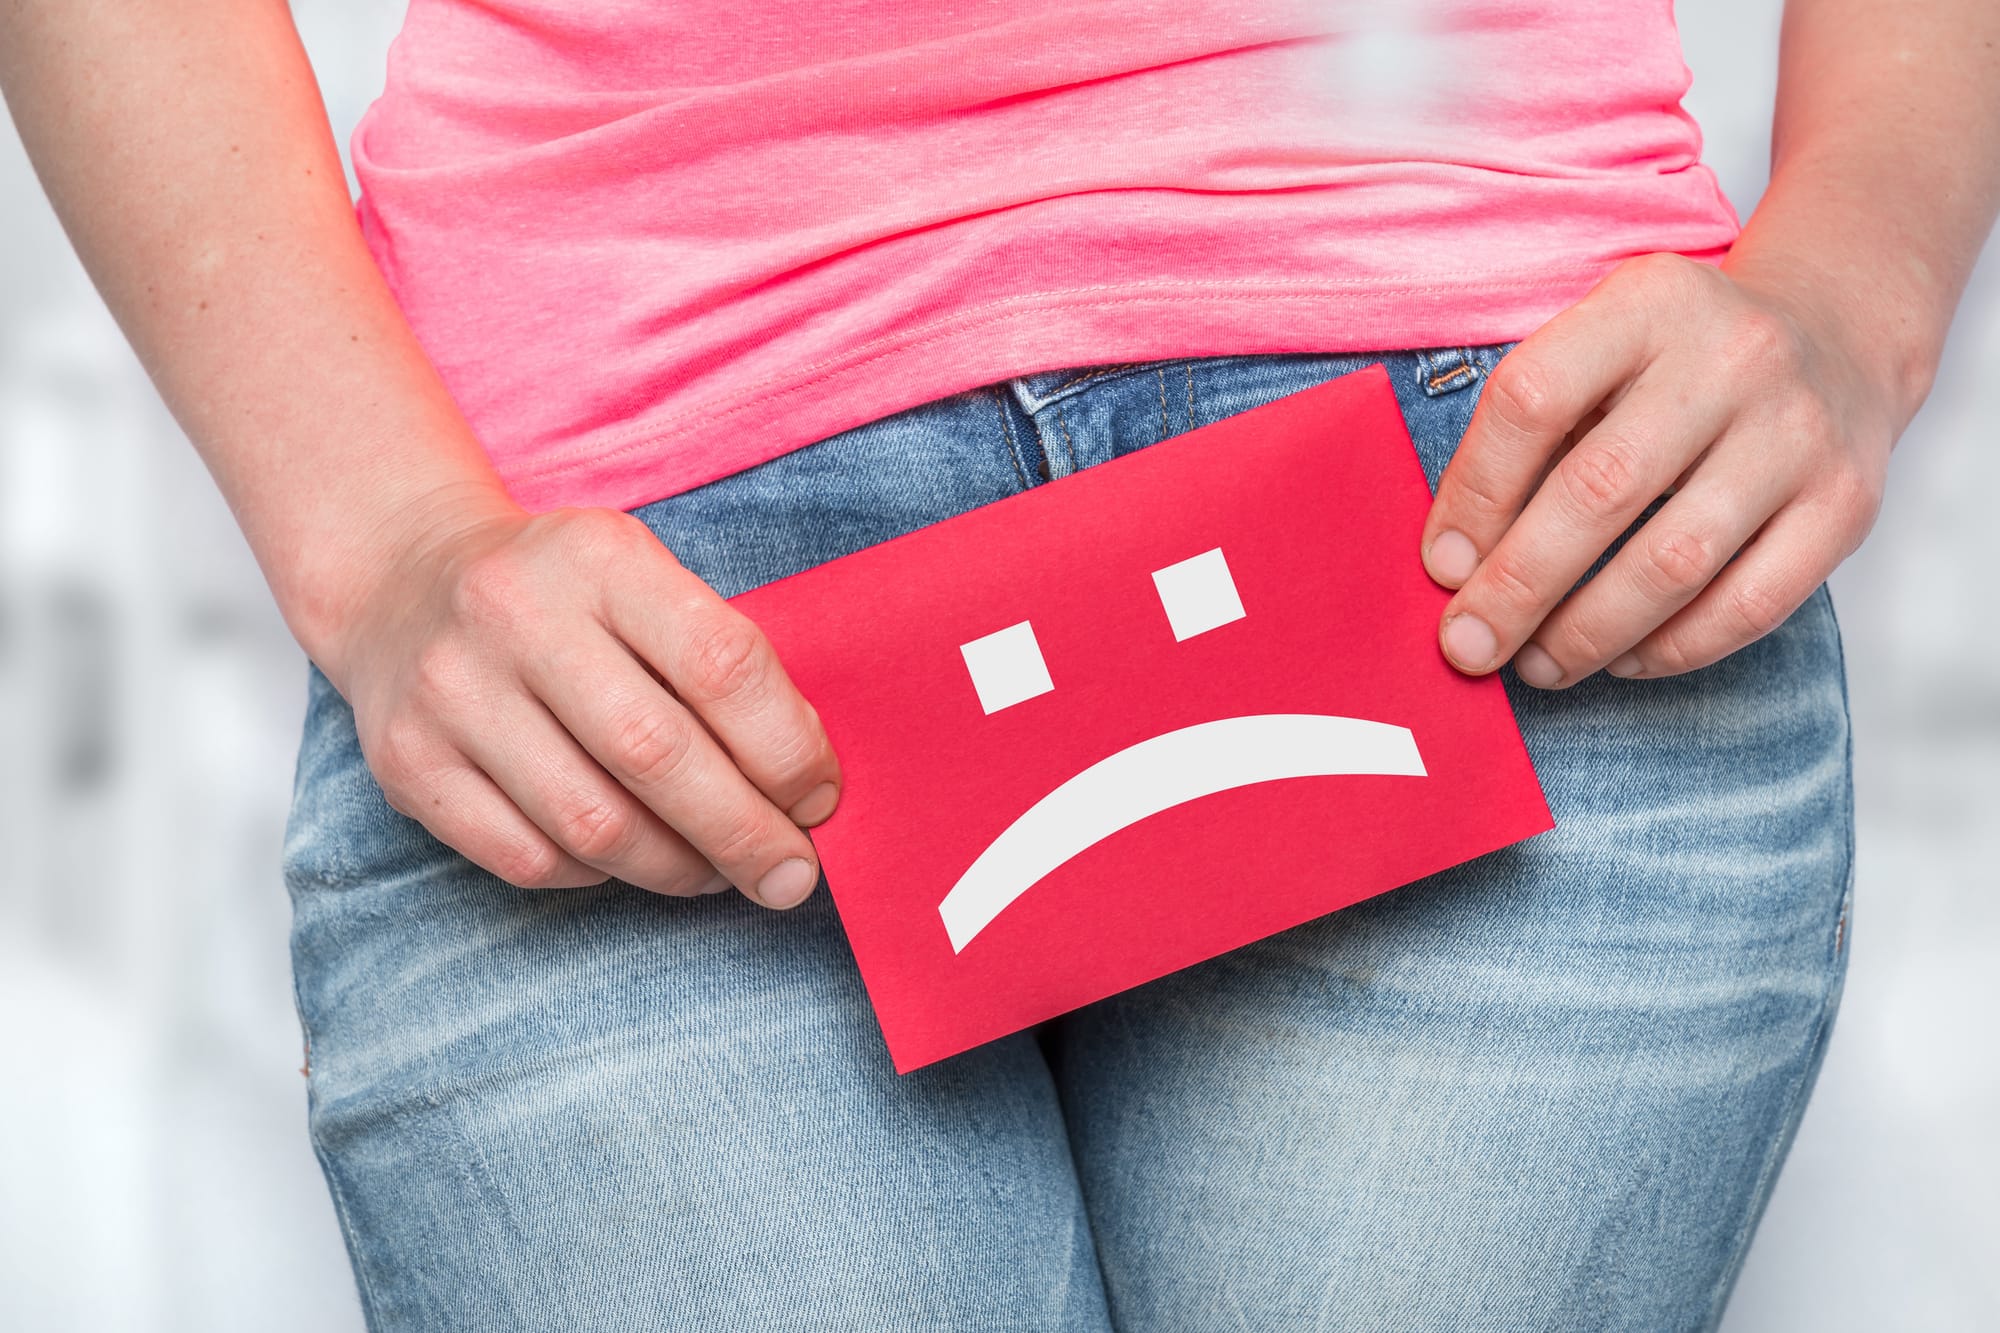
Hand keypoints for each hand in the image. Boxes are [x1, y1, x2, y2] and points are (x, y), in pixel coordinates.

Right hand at [317, 502, 839, 905]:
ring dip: (679, 868)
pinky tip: (628, 856)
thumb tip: (806, 790)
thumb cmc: (565, 594)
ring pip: (594, 826)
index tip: (818, 799)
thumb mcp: (642, 577)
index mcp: (601, 557)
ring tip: (717, 872)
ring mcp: (452, 693)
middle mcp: (516, 616)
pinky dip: (598, 875)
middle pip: (658, 758)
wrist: (402, 579)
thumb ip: (719, 661)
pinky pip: (530, 859)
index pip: (722, 665)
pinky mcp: (408, 764)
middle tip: (791, 876)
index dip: (787, 750)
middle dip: (745, 834)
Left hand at [1420, 252, 1899, 687]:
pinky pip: (1750, 605)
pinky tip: (1623, 658)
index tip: (1441, 567)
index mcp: (1646, 303)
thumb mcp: (1603, 348)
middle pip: (1599, 489)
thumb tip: (1456, 563)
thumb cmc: (1676, 363)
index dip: (1474, 495)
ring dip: (1588, 632)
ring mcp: (1798, 432)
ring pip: (1674, 561)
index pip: (1533, 400)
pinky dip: (1673, 649)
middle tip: (1469, 645)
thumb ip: (1529, 432)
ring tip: (1538, 664)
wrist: (1835, 335)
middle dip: (1518, 587)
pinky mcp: (1845, 504)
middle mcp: (1732, 357)